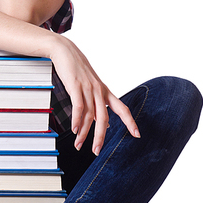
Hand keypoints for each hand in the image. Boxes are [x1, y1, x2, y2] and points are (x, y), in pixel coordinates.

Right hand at [48, 34, 139, 154]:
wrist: (65, 51)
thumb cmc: (77, 69)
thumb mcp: (90, 87)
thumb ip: (97, 104)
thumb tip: (104, 123)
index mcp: (105, 91)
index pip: (122, 108)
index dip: (130, 121)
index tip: (137, 134)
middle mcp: (99, 91)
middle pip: (104, 118)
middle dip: (100, 136)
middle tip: (96, 151)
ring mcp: (88, 88)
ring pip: (89, 115)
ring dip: (84, 133)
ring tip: (79, 145)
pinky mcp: (76, 86)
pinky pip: (78, 107)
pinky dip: (77, 120)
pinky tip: (75, 129)